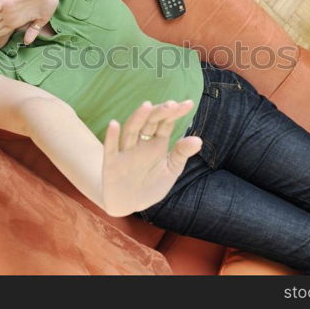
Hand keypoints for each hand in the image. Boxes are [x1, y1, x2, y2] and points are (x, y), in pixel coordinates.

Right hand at [101, 99, 202, 216]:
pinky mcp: (111, 164)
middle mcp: (141, 143)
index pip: (166, 122)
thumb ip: (181, 154)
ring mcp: (126, 152)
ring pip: (131, 130)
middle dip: (159, 112)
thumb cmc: (151, 184)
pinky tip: (113, 124)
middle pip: (149, 122)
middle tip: (172, 104)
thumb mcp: (171, 170)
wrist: (130, 205)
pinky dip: (111, 137)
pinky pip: (111, 149)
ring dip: (137, 118)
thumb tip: (198, 140)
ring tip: (146, 106)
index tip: (188, 104)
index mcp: (157, 142)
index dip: (175, 113)